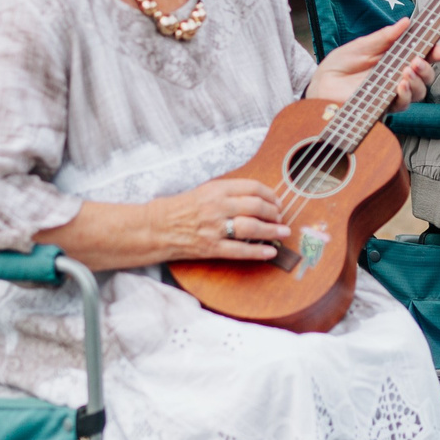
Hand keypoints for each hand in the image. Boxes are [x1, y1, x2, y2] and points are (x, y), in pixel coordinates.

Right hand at [150, 178, 291, 261]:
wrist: (156, 227)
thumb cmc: (180, 209)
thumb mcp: (204, 191)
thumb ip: (228, 193)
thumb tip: (257, 199)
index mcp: (216, 189)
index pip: (252, 187)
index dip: (270, 195)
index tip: (276, 201)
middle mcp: (217, 206)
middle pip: (256, 206)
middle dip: (274, 213)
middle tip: (280, 217)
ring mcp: (214, 228)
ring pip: (251, 228)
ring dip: (272, 231)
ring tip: (283, 233)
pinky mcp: (211, 248)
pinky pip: (240, 251)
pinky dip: (258, 252)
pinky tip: (270, 251)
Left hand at [306, 19, 439, 110]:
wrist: (319, 88)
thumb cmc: (338, 67)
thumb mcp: (360, 46)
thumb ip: (383, 37)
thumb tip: (405, 22)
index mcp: (394, 59)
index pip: (421, 55)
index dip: (434, 51)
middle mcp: (397, 76)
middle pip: (426, 75)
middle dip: (428, 68)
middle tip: (419, 61)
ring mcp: (391, 93)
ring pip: (419, 91)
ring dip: (418, 81)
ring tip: (408, 70)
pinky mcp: (383, 107)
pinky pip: (402, 104)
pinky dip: (404, 94)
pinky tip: (400, 85)